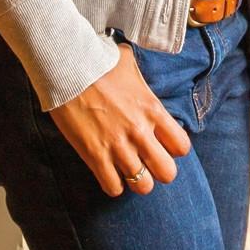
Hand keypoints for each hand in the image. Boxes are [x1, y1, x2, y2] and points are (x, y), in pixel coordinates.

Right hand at [47, 45, 190, 196]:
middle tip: (146, 161)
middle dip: (159, 170)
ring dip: (136, 180)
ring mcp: (118, 146)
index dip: (173, 149)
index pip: (182, 146)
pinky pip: (113, 188)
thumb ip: (141, 80)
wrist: (67, 68)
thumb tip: (141, 77)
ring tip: (127, 169)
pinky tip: (108, 172)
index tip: (161, 144)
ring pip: (143, 186)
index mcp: (152, 109)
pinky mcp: (95, 155)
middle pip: (168, 173)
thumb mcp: (130, 65)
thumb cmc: (98, 61)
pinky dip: (112, 184)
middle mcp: (140, 131)